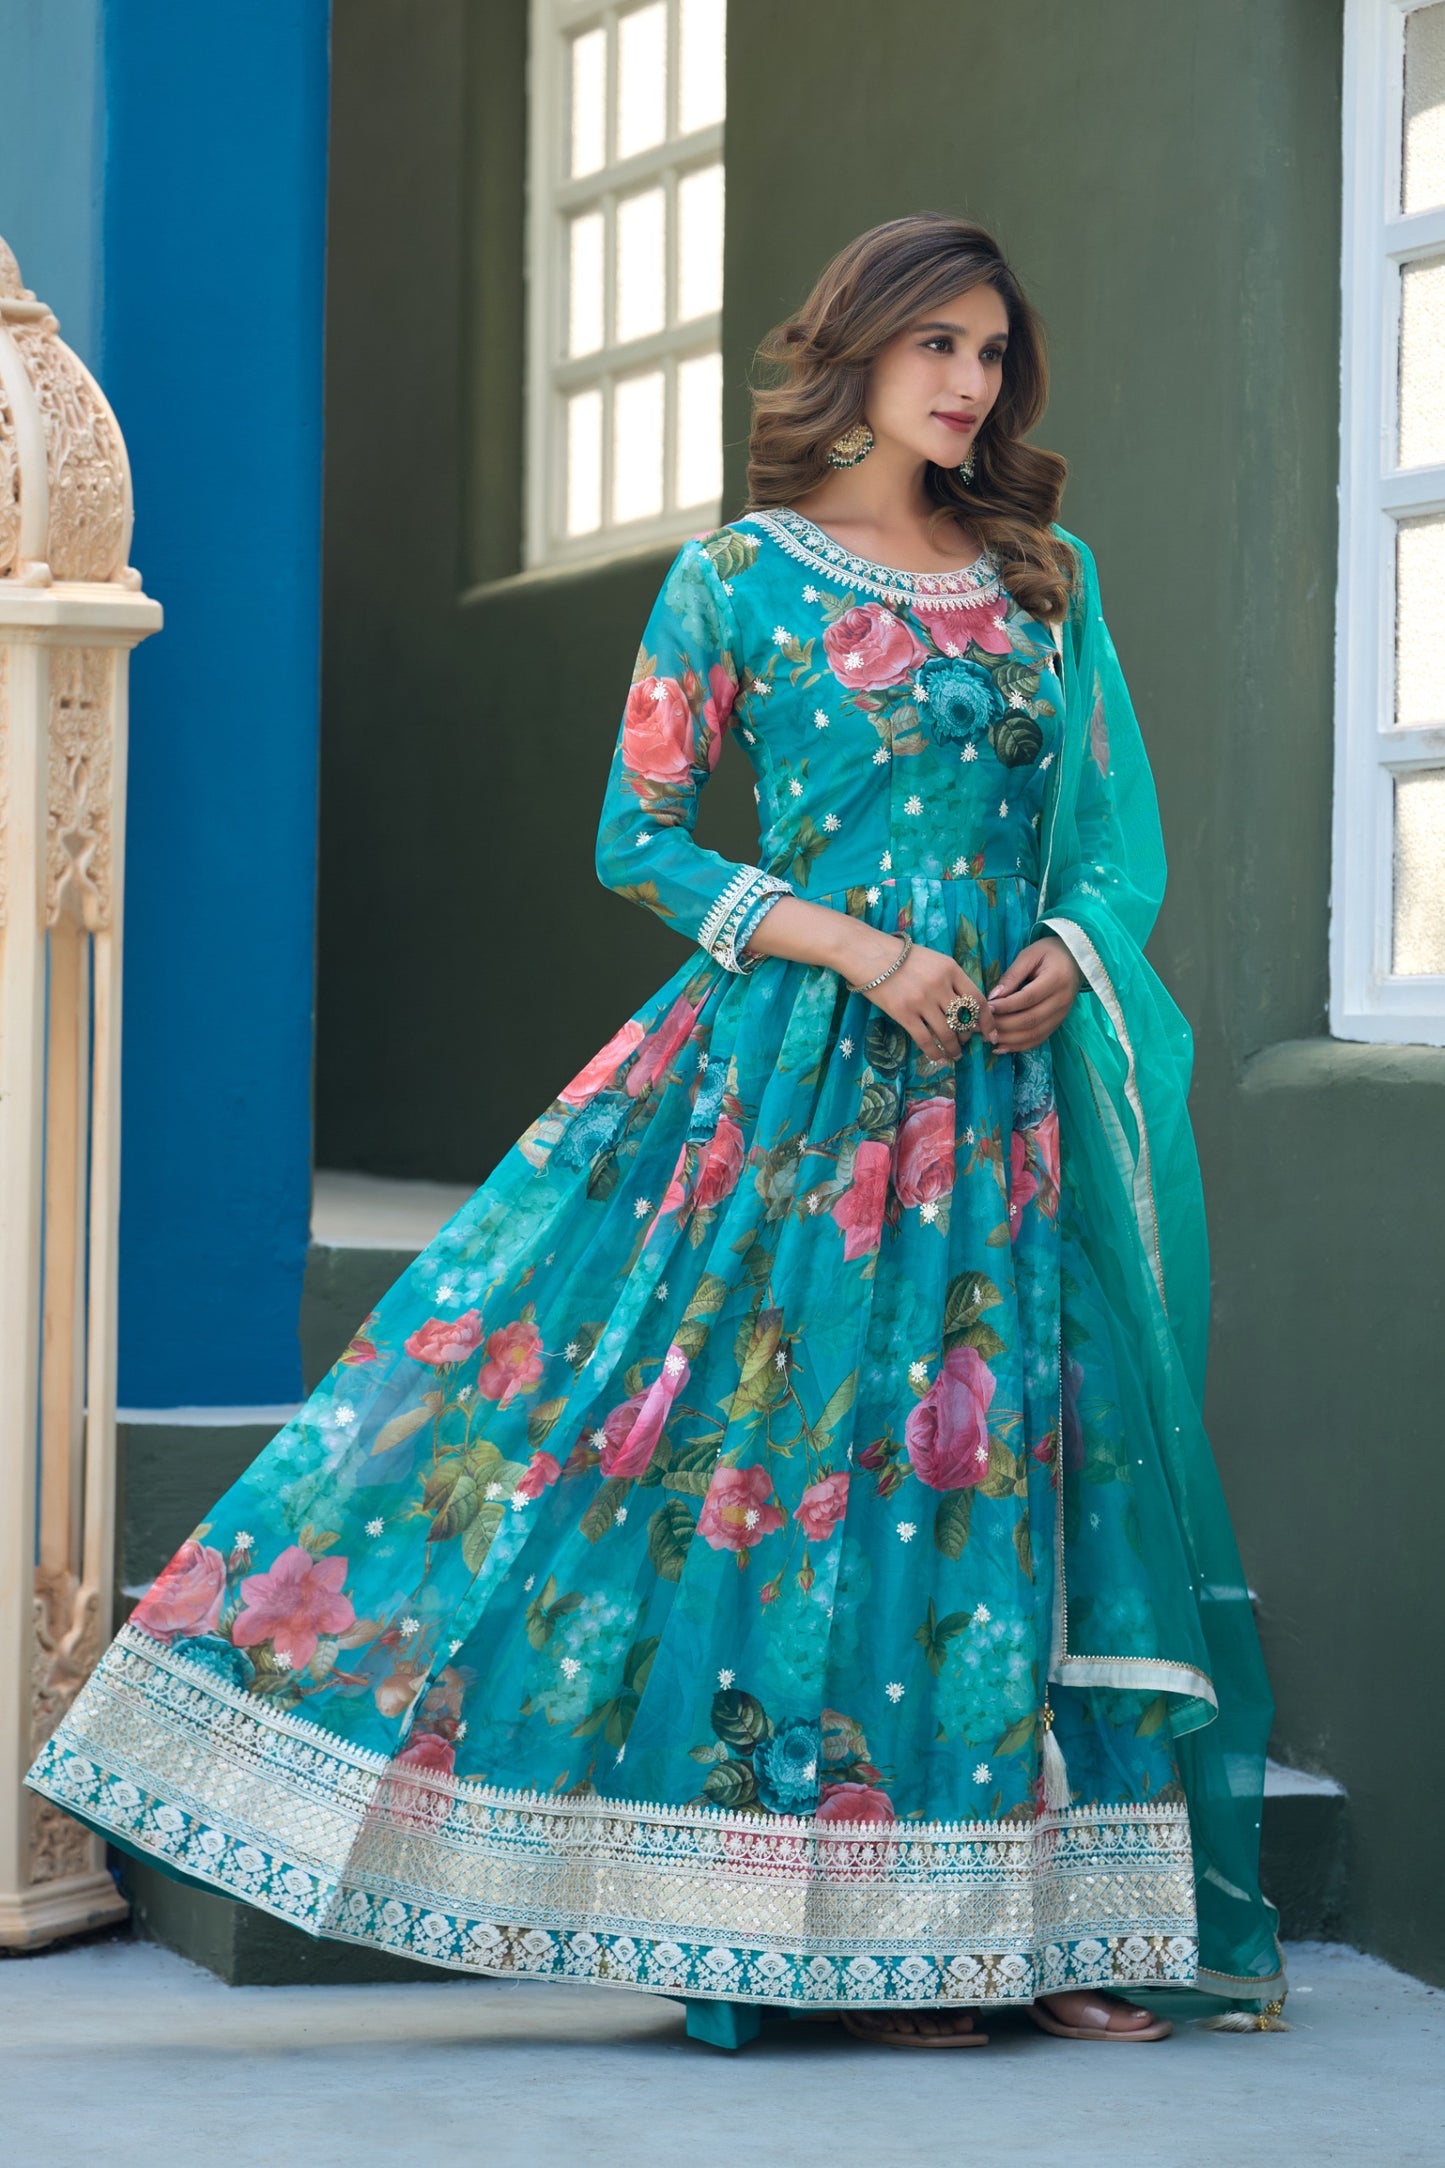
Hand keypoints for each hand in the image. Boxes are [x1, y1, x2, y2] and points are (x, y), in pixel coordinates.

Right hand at [846, 930, 993, 1062]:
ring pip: (947, 1033)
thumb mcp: (935, 960)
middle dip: (968, 1035)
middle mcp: (940, 985)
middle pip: (964, 1019)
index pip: (978, 999)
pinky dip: (935, 1052)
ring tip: (955, 1053)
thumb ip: (952, 980)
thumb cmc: (903, 957)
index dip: (987, 1020)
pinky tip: (939, 1058)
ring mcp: (922, 1001)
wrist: (870, 955)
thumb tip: (968, 1009)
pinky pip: (925, 1040)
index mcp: (951, 969)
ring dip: (954, 1047)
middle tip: (966, 1041)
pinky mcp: (905, 1014)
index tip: (990, 1033)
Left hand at [987, 935, 1081, 1050]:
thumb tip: (993, 997)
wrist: (1075, 960)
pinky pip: (1039, 1039)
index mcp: (1056, 980)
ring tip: (987, 1037)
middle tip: (980, 1025)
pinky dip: (1019, 1046)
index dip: (1006, 1006)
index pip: (1028, 998)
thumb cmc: (1049, 952)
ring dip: (1008, 1039)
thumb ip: (1012, 975)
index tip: (987, 1007)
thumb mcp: (1029, 955)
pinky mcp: (1058, 1023)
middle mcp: (1062, 1001)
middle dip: (1003, 1025)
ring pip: (1034, 1034)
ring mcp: (1061, 1015)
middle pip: (1030, 1020)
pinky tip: (1001, 1047)